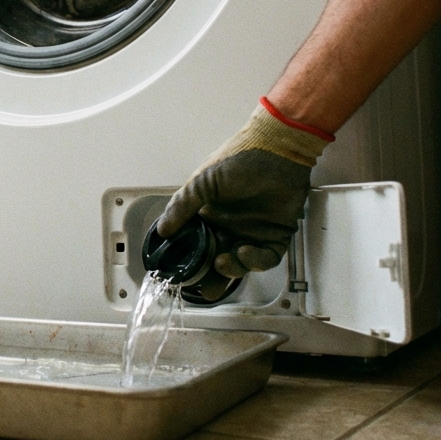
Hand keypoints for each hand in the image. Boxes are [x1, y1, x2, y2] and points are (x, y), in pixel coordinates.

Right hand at [155, 98, 331, 278]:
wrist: (278, 150)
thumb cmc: (240, 158)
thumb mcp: (203, 182)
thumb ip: (182, 206)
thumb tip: (162, 230)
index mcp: (209, 215)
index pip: (196, 245)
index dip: (190, 261)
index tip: (181, 273)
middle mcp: (229, 226)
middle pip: (217, 261)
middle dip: (211, 278)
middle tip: (204, 289)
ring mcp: (252, 232)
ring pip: (240, 264)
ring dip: (231, 270)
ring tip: (222, 263)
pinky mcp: (275, 235)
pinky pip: (265, 258)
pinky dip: (255, 261)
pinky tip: (245, 252)